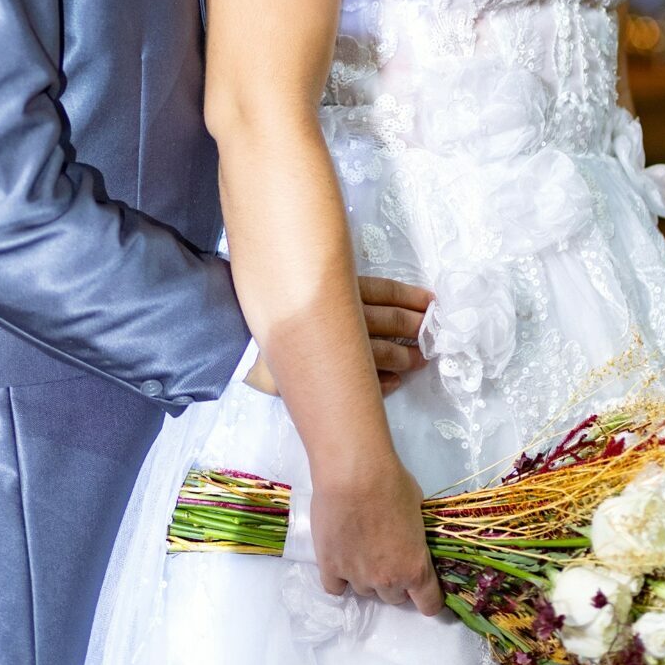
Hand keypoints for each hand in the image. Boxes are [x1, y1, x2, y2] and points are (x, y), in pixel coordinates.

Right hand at [244, 276, 431, 398]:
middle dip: (415, 328)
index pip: (384, 291)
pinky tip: (395, 382)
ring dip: (405, 357)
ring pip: (380, 353)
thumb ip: (327, 283)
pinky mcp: (325, 378)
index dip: (410, 296)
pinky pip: (363, 382)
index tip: (432, 301)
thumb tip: (350, 284)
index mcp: (336, 290)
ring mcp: (334, 351)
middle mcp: (340, 318)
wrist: (229, 334)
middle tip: (435, 333)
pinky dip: (382, 383)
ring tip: (420, 360)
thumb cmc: (264, 302)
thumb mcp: (299, 281)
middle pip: (390, 321)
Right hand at [311, 455, 442, 614]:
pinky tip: (340, 558)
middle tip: (387, 554)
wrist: (352, 473)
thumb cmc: (391, 483)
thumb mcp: (418, 509)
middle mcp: (387, 580)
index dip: (429, 598)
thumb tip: (408, 534)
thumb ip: (415, 534)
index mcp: (415, 568)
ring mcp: (356, 577)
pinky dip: (339, 577)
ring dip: (366, 576)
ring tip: (359, 547)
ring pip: (365, 591)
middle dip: (394, 580)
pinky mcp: (329, 568)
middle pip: (394, 597)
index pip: (429, 605)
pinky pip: (336, 587)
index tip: (424, 589)